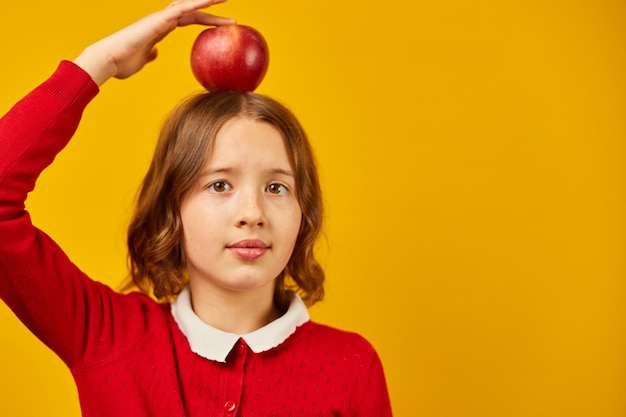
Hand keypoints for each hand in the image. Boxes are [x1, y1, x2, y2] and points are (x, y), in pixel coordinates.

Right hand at [73, 0, 234, 85]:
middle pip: (192, 11)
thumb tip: (155, 54)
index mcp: (160, 28)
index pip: (187, 20)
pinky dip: (198, 4)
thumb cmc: (121, 63)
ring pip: (189, 5)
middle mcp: (161, 20)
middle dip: (211, 10)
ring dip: (208, 2)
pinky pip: (184, 9)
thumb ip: (150, 55)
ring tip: (225, 0)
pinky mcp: (159, 21)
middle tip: (230, 15)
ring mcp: (160, 18)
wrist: (108, 60)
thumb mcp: (142, 60)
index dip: (204, 19)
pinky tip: (213, 1)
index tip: (221, 25)